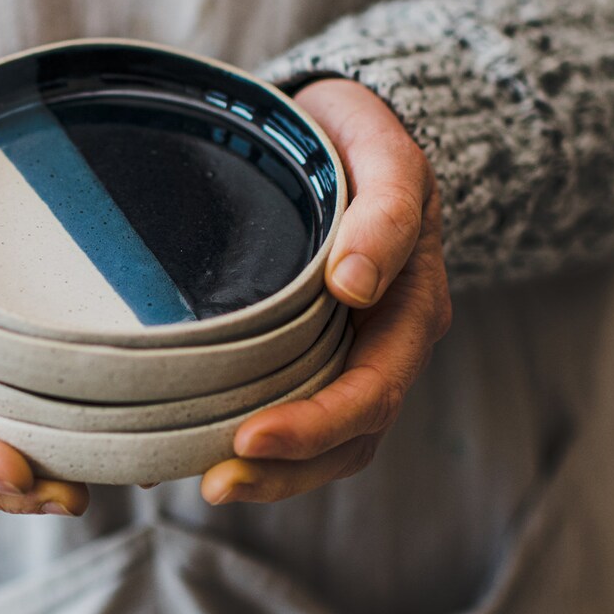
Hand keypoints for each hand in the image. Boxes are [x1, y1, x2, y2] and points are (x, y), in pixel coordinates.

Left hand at [200, 78, 450, 504]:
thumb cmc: (361, 138)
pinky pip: (300, 414)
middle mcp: (390, 341)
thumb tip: (355, 285)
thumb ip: (385, 211)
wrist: (344, 128)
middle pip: (351, 434)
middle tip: (215, 484)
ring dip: (276, 476)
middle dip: (287, 470)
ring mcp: (356, 351)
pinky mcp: (318, 352)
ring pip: (330, 443)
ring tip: (210, 485)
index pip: (373, 389)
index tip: (250, 437)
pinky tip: (200, 450)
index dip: (316, 424)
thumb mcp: (385, 153)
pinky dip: (261, 448)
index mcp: (413, 304)